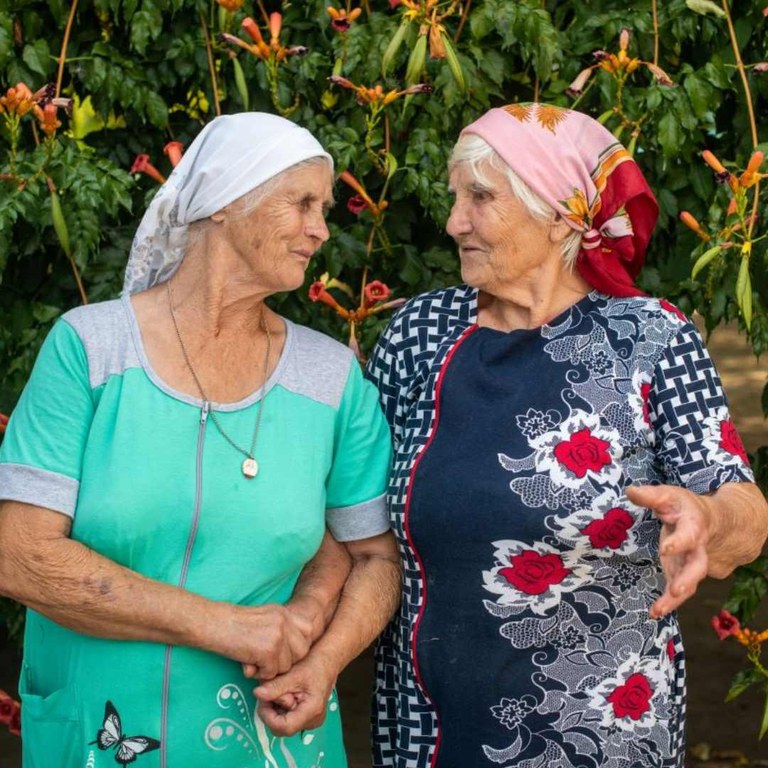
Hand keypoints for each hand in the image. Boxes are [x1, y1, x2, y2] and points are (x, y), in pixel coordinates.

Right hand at [240, 604, 315, 680]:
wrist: (214, 624)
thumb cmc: (234, 624)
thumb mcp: (265, 617)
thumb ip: (282, 628)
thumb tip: (297, 649)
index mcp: (284, 612)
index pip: (307, 631)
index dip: (298, 645)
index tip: (286, 652)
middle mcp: (284, 621)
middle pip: (301, 651)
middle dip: (287, 661)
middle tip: (269, 661)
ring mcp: (278, 635)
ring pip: (286, 665)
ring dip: (271, 669)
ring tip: (254, 661)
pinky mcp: (268, 650)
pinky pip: (272, 672)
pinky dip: (260, 673)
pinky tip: (249, 664)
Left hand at [252, 651, 337, 735]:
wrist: (327, 661)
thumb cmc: (315, 665)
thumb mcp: (294, 674)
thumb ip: (275, 686)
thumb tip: (258, 694)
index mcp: (312, 711)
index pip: (284, 727)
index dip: (268, 717)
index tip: (262, 700)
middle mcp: (313, 721)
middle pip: (282, 728)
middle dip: (271, 711)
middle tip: (269, 692)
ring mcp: (310, 721)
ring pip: (283, 723)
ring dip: (276, 708)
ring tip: (279, 689)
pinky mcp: (307, 717)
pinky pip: (288, 718)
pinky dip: (281, 707)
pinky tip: (284, 693)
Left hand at [626, 484, 711, 618]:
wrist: (706, 519)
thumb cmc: (682, 506)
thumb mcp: (668, 495)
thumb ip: (651, 496)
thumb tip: (630, 491)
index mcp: (694, 527)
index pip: (689, 536)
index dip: (679, 543)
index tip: (665, 549)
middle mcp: (696, 549)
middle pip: (697, 566)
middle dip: (687, 579)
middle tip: (676, 590)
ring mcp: (689, 563)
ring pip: (688, 584)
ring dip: (675, 598)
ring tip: (658, 610)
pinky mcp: (681, 572)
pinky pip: (677, 590)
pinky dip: (668, 602)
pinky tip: (654, 612)